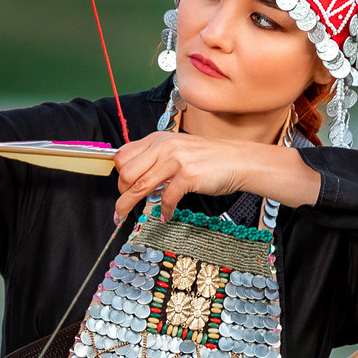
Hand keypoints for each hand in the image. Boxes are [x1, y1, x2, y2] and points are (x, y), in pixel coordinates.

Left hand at [110, 130, 319, 223]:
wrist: (238, 160)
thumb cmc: (208, 159)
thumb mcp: (178, 150)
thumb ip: (156, 158)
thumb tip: (134, 177)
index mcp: (158, 139)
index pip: (123, 155)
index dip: (118, 175)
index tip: (120, 189)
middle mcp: (164, 146)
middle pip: (126, 172)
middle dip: (121, 192)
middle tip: (124, 205)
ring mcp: (176, 160)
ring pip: (140, 186)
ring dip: (129, 205)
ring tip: (125, 217)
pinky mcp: (188, 175)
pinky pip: (165, 197)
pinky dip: (163, 210)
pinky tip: (165, 215)